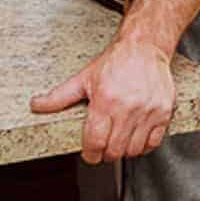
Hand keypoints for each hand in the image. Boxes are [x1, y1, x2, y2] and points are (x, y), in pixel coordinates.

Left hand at [30, 37, 175, 162]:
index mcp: (105, 100)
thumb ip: (59, 96)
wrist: (144, 47)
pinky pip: (154, 143)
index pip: (95, 142)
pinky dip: (143, 146)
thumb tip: (36, 105)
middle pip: (114, 150)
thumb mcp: (84, 78)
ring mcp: (147, 111)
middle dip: (105, 153)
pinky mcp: (163, 113)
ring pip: (133, 150)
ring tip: (119, 140)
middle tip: (103, 146)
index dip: (90, 153)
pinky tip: (136, 137)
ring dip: (124, 151)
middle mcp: (127, 108)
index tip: (89, 153)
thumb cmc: (115, 62)